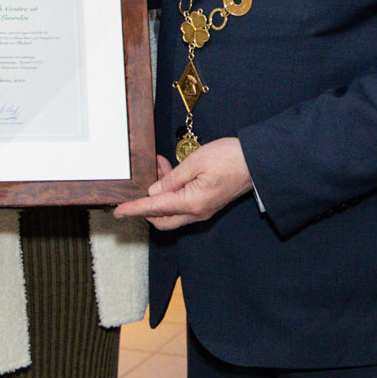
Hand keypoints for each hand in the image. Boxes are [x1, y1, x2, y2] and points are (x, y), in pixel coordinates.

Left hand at [114, 140, 252, 228]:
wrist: (258, 162)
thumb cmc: (230, 158)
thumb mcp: (196, 162)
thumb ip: (172, 178)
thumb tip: (154, 191)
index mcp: (192, 203)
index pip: (154, 209)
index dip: (134, 209)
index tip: (118, 211)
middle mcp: (197, 212)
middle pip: (162, 218)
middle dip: (147, 205)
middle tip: (143, 181)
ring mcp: (203, 210)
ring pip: (172, 211)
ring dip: (161, 193)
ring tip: (161, 165)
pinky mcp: (208, 204)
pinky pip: (183, 204)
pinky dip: (173, 191)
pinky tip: (173, 171)